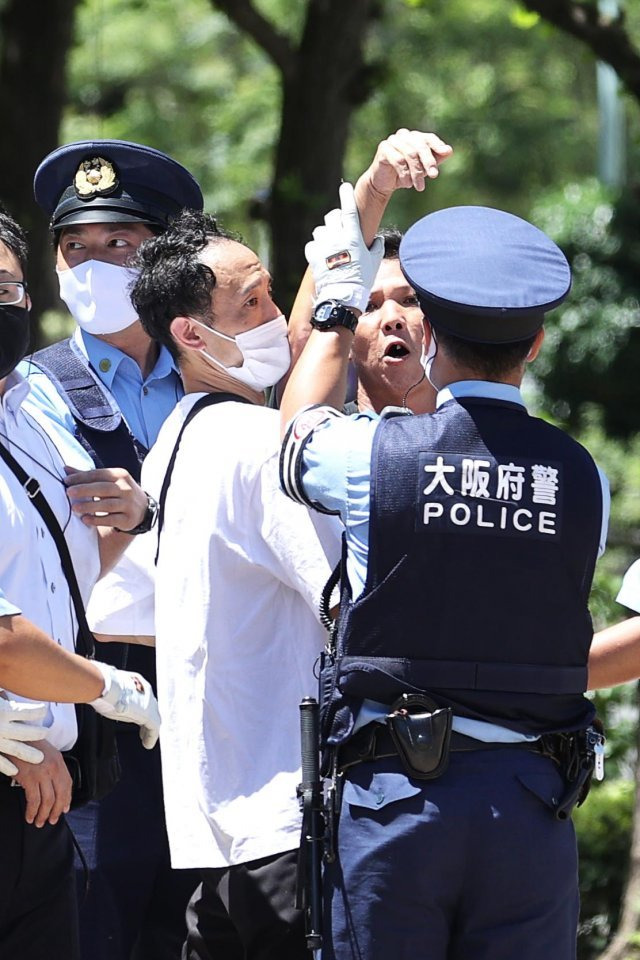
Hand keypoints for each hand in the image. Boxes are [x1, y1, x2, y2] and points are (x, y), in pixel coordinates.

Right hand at [0, 698, 47, 776]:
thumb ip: (0, 694)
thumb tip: (5, 689)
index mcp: (3, 711)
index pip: (27, 712)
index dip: (37, 711)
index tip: (43, 710)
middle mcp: (1, 727)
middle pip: (25, 732)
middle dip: (38, 734)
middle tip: (46, 733)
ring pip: (16, 749)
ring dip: (28, 753)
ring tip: (40, 758)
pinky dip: (6, 766)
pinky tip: (15, 771)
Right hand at [6, 740, 71, 826]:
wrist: (13, 738)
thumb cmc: (26, 746)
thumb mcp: (44, 753)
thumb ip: (51, 767)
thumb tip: (54, 787)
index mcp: (58, 760)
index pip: (67, 784)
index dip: (67, 799)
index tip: (64, 809)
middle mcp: (53, 767)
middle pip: (60, 794)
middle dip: (56, 811)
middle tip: (51, 820)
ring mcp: (42, 773)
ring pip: (48, 800)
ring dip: (43, 814)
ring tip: (39, 822)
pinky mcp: (29, 778)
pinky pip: (34, 800)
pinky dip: (32, 811)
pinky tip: (29, 816)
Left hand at [65, 466, 147, 530]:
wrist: (142, 508)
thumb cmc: (119, 492)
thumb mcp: (108, 481)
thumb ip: (88, 476)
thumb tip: (66, 469)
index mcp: (120, 475)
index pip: (99, 474)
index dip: (82, 477)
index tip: (66, 481)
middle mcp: (126, 488)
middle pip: (103, 488)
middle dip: (85, 490)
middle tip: (69, 492)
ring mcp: (128, 504)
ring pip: (108, 504)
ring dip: (90, 506)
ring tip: (74, 507)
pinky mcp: (128, 519)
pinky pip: (111, 519)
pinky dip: (98, 520)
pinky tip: (85, 519)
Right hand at [90, 662, 160, 749]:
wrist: (105, 686)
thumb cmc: (103, 686)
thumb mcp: (108, 688)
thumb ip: (110, 694)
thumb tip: (101, 696)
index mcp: (136, 682)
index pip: (142, 697)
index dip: (140, 707)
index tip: (136, 714)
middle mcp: (146, 692)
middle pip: (150, 707)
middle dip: (146, 718)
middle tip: (143, 729)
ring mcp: (149, 703)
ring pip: (153, 718)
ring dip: (149, 729)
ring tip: (145, 739)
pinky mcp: (149, 715)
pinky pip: (153, 728)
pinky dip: (151, 737)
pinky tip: (147, 744)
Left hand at [305, 182, 383, 313]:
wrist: (343, 296)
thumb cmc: (362, 279)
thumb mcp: (374, 262)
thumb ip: (377, 247)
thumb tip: (379, 239)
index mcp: (353, 236)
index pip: (349, 209)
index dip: (346, 195)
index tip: (345, 186)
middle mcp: (336, 238)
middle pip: (331, 216)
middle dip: (335, 218)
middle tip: (339, 226)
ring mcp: (323, 247)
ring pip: (320, 230)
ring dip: (325, 234)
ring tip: (331, 244)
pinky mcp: (312, 257)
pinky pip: (311, 244)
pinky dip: (316, 247)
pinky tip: (322, 254)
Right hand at [363, 129, 452, 198]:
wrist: (383, 184)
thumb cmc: (405, 174)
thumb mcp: (423, 168)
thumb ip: (436, 159)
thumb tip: (449, 150)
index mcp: (415, 137)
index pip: (428, 138)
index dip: (437, 145)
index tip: (446, 154)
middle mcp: (404, 135)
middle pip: (420, 146)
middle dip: (429, 162)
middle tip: (434, 176)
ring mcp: (392, 140)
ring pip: (410, 154)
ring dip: (416, 173)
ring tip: (419, 187)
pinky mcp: (383, 148)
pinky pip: (398, 160)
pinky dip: (405, 174)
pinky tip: (407, 184)